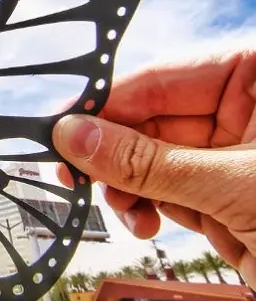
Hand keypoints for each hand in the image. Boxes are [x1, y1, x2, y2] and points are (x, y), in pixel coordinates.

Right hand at [52, 50, 255, 283]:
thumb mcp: (232, 184)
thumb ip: (146, 160)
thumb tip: (75, 135)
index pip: (160, 79)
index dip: (105, 104)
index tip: (62, 127)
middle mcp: (245, 110)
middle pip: (149, 120)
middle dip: (112, 153)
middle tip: (75, 172)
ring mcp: (234, 154)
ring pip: (152, 159)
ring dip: (127, 187)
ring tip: (123, 209)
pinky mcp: (227, 195)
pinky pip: (166, 190)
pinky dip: (146, 208)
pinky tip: (144, 222)